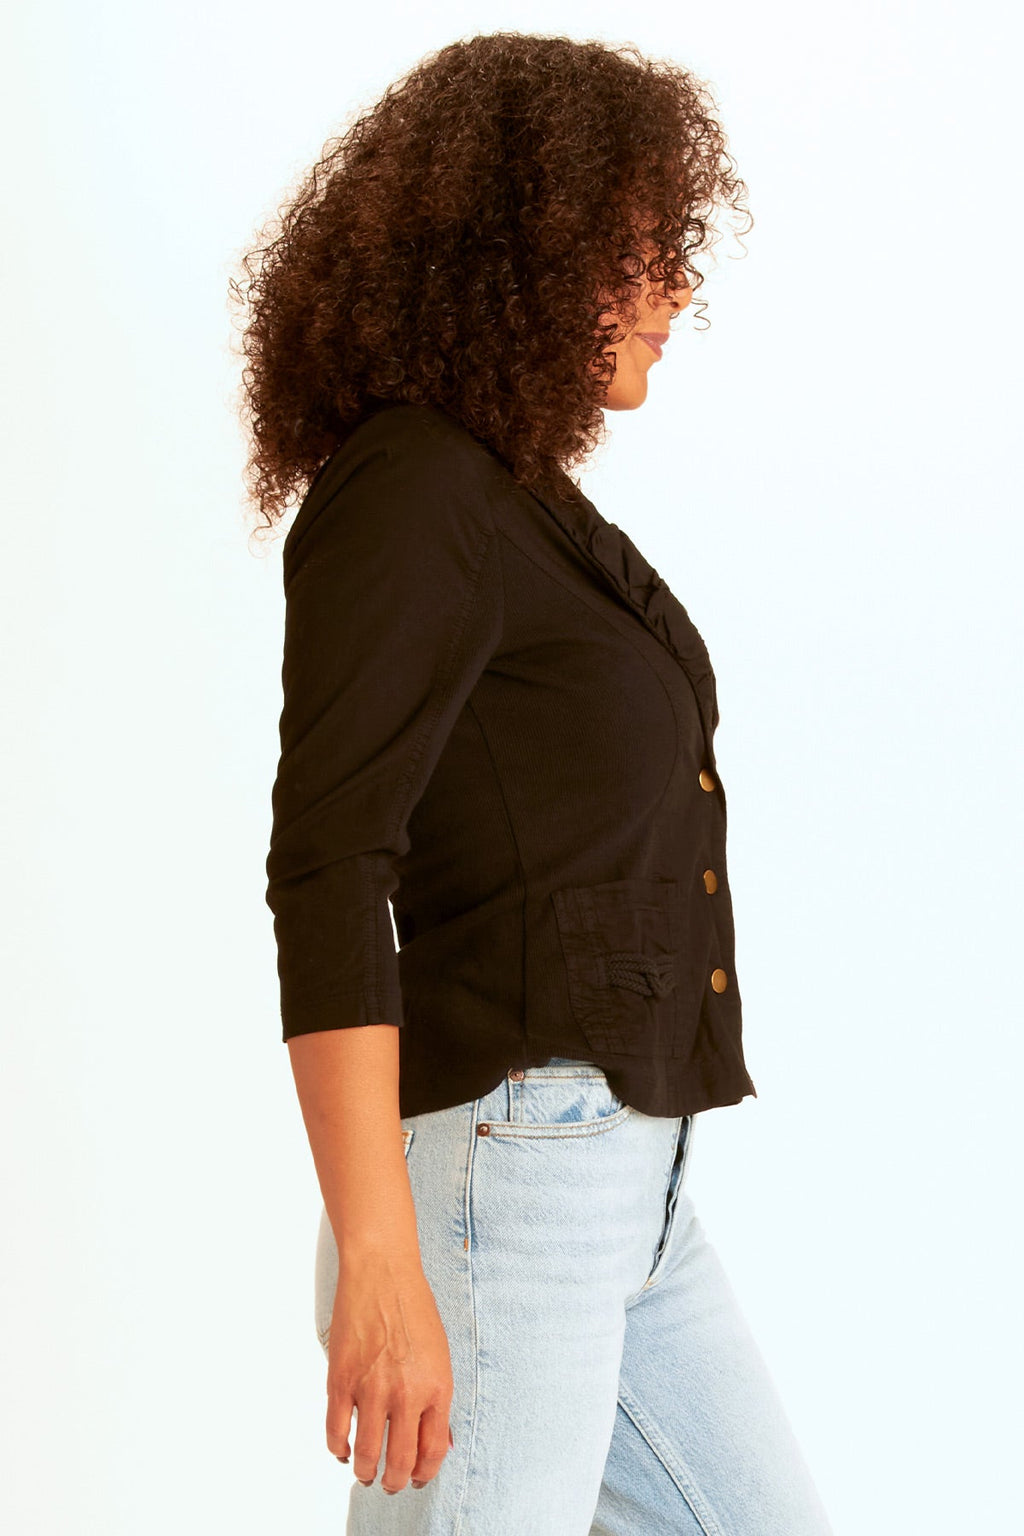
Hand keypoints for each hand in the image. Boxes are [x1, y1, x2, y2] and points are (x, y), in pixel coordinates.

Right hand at [325, 1250, 454, 1493]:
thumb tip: (437, 1440)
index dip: (425, 1472)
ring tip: (366, 1474)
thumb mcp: (440, 1354)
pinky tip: (343, 1450)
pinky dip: (338, 1449)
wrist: (382, 1271)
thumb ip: (437, 1398)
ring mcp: (371, 1388)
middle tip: (391, 1484)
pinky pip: (336, 1431)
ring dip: (366, 1473)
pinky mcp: (341, 1379)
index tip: (418, 1477)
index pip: (434, 1451)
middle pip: (400, 1461)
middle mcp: (406, 1393)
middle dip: (395, 1482)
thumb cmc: (414, 1309)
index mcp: (437, 1386)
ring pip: (366, 1455)